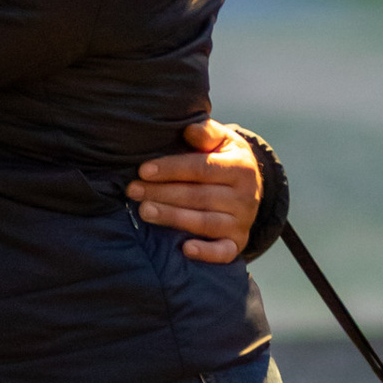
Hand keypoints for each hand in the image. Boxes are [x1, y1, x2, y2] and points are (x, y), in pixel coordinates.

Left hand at [128, 118, 260, 263]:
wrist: (249, 188)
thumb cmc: (223, 159)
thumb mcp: (222, 140)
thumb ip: (207, 133)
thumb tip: (190, 129)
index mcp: (241, 168)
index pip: (202, 168)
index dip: (172, 169)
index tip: (143, 170)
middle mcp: (245, 197)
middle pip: (199, 196)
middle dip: (163, 193)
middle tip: (133, 191)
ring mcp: (242, 222)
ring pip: (205, 222)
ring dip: (173, 217)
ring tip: (145, 211)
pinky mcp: (237, 243)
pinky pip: (224, 252)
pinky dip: (206, 253)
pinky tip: (185, 249)